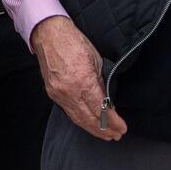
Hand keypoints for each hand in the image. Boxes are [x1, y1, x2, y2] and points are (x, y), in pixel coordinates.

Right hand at [30, 16, 126, 140]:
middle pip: (89, 119)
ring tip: (105, 135)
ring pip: (78, 119)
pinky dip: (80, 121)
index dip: (113, 121)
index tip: (122, 128)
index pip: (101, 109)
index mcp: (83, 81)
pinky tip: (88, 124)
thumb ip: (101, 82)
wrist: (49, 34)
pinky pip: (69, 112)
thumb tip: (107, 100)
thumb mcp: (96, 60)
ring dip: (92, 129)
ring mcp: (59, 94)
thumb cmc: (73, 42)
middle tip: (116, 135)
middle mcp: (70, 91)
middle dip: (104, 130)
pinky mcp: (52, 93)